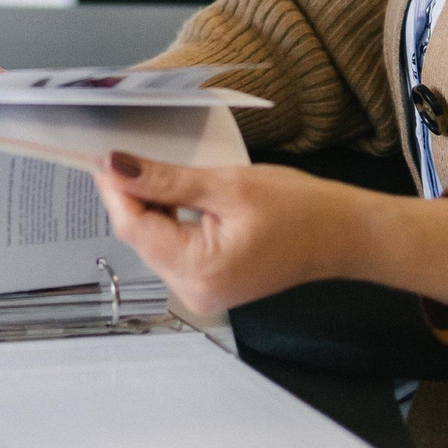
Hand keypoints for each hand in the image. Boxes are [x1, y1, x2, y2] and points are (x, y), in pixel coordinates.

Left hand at [93, 152, 447, 317]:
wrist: (344, 234)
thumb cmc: (301, 209)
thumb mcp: (228, 184)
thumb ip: (167, 180)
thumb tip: (117, 167)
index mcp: (199, 271)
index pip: (134, 226)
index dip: (115, 188)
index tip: (103, 154)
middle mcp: (194, 292)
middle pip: (141, 237)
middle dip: (131, 195)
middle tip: (126, 153)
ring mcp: (201, 293)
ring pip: (154, 243)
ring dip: (151, 206)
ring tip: (153, 169)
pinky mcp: (209, 285)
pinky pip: (174, 250)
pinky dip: (170, 221)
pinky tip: (175, 194)